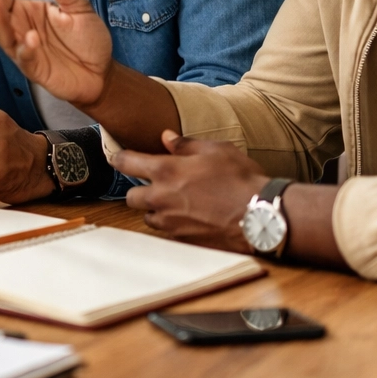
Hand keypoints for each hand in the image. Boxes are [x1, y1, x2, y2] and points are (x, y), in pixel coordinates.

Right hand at [0, 0, 112, 111]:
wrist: (101, 73)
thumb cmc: (85, 39)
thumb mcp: (77, 6)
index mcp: (23, 12)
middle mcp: (18, 30)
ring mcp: (24, 50)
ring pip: (2, 34)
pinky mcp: (35, 69)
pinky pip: (26, 58)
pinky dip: (26, 48)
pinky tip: (31, 37)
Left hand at [114, 130, 266, 252]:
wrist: (260, 216)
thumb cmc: (240, 179)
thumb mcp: (216, 150)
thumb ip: (185, 144)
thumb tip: (166, 137)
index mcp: (165, 171)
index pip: (127, 162)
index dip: (119, 158)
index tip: (117, 157)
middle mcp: (161, 198)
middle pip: (131, 196)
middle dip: (140, 190)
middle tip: (156, 185)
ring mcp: (170, 222)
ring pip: (148, 216)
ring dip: (155, 209)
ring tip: (176, 203)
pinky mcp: (182, 240)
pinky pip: (167, 232)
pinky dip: (172, 225)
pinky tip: (190, 218)